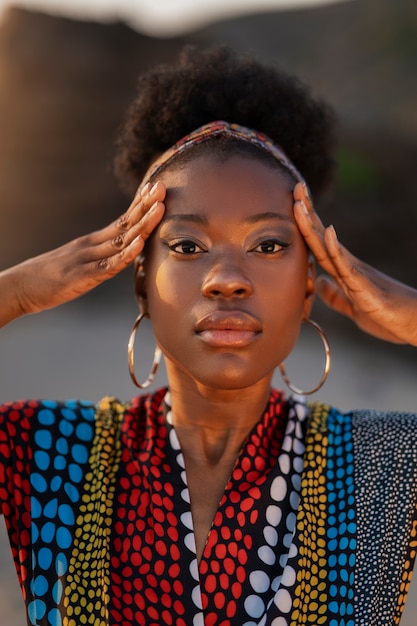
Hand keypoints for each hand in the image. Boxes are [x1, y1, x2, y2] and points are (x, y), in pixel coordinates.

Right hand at [0, 181, 165, 326]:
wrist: (19, 287)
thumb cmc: (47, 279)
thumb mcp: (77, 264)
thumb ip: (98, 259)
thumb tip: (120, 257)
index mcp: (91, 243)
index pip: (121, 220)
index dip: (140, 206)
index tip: (155, 189)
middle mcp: (91, 246)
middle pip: (124, 224)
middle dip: (146, 206)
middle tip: (163, 187)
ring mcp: (87, 259)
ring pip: (121, 240)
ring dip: (143, 224)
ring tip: (160, 207)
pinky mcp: (82, 277)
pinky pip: (108, 265)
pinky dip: (125, 254)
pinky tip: (139, 243)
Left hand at [293, 182, 416, 345]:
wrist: (414, 324)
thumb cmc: (387, 316)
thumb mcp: (354, 308)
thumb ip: (335, 296)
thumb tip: (318, 283)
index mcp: (344, 271)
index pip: (320, 244)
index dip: (306, 224)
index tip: (295, 202)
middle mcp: (349, 266)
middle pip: (322, 237)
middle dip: (307, 214)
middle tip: (296, 186)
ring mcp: (356, 273)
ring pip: (329, 246)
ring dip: (313, 225)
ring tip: (300, 203)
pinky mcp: (364, 286)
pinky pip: (347, 265)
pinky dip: (335, 248)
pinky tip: (328, 231)